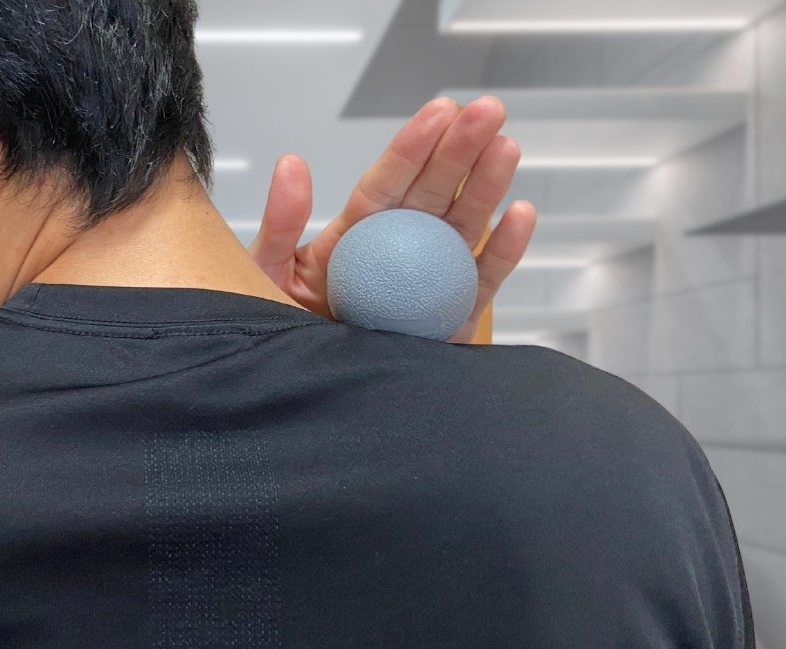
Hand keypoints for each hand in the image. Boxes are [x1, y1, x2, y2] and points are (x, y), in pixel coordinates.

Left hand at [248, 96, 537, 343]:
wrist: (300, 400)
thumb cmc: (274, 336)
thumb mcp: (264, 275)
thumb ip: (280, 223)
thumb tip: (292, 163)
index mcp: (353, 237)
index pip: (386, 184)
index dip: (413, 148)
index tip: (440, 110)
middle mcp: (395, 253)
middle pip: (432, 196)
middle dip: (461, 152)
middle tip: (489, 110)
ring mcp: (426, 285)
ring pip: (463, 230)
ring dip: (486, 189)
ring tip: (506, 148)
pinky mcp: (449, 323)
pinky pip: (480, 284)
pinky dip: (503, 252)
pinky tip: (520, 214)